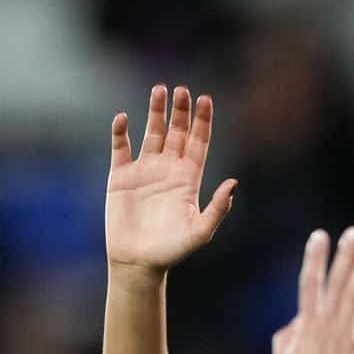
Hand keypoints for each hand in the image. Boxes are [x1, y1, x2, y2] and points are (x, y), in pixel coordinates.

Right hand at [106, 85, 237, 274]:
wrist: (138, 262)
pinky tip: (123, 119)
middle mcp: (168, 169)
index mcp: (189, 178)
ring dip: (156, 112)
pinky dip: (120, 132)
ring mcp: (144, 170)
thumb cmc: (171, 251)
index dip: (203, 121)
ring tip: (159, 90)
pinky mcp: (120, 176)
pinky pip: (120, 147)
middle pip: (177, 131)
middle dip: (181, 111)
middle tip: (182, 90)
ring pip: (152, 132)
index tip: (206, 99)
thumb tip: (233, 184)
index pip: (199, 142)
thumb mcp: (200, 232)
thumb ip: (217, 209)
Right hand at [269, 226, 353, 353]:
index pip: (310, 284)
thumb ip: (286, 335)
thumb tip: (295, 322)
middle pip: (335, 284)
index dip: (315, 259)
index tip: (320, 236)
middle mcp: (324, 326)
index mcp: (306, 324)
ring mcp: (342, 340)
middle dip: (343, 257)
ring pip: (353, 300)